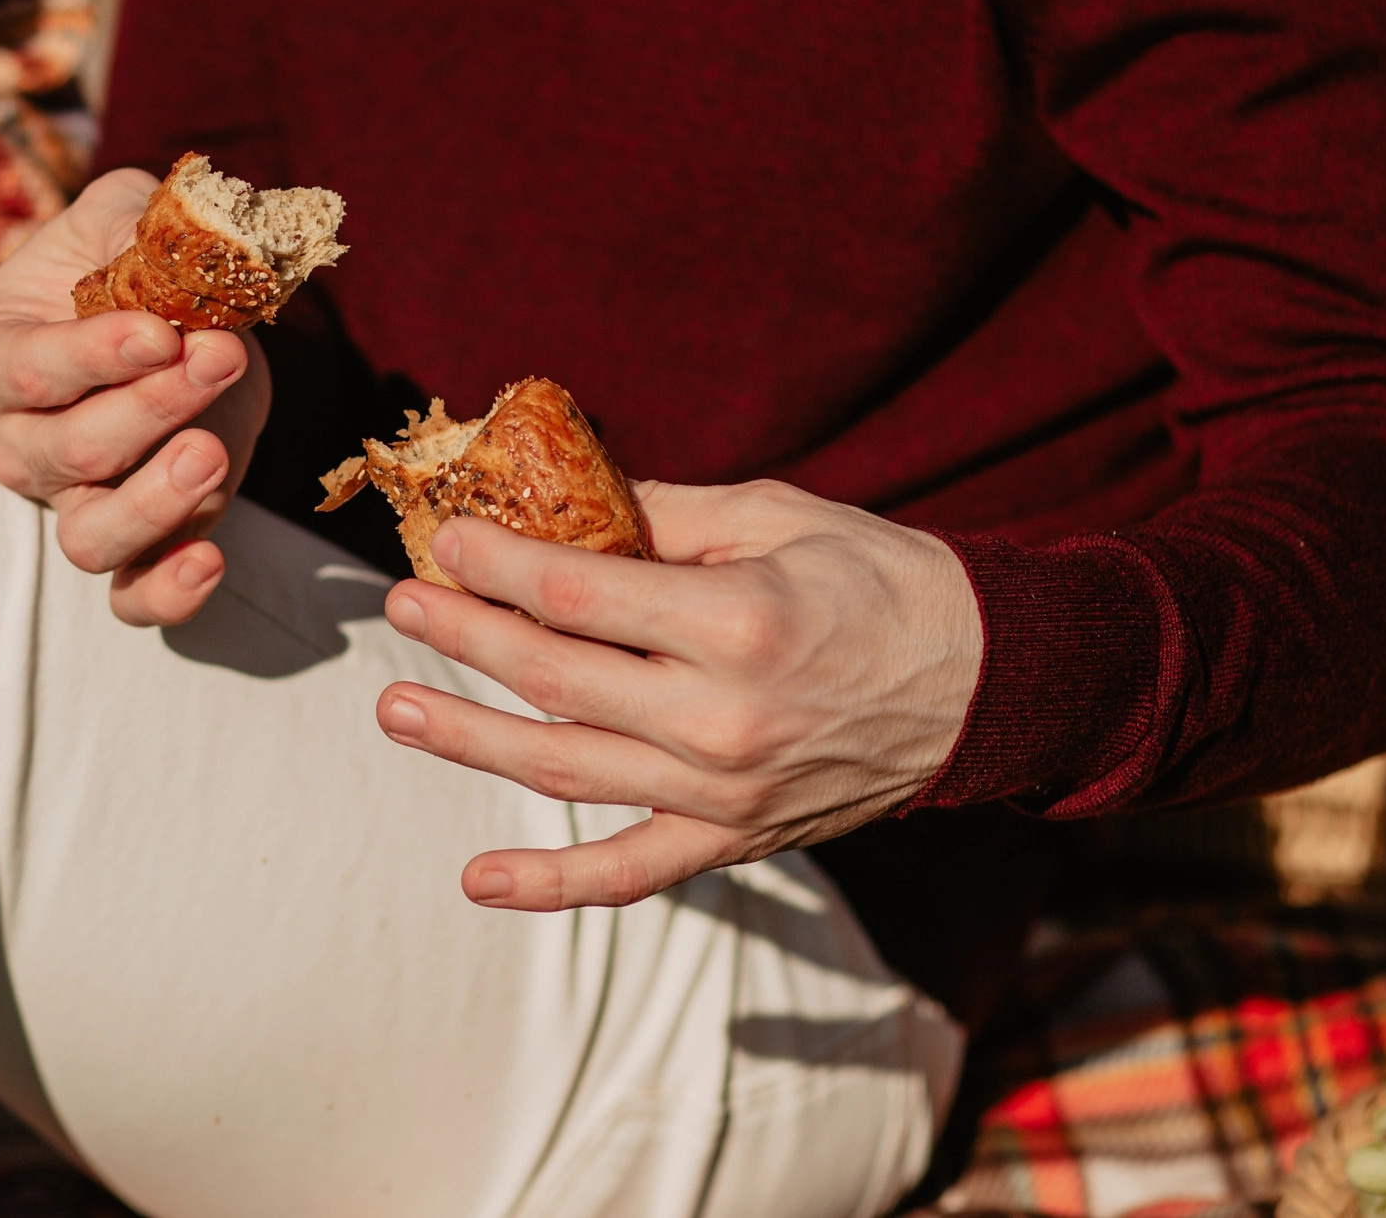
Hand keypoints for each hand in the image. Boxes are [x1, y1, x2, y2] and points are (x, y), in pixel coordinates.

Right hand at [0, 169, 270, 627]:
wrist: (171, 324)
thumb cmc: (123, 264)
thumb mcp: (121, 217)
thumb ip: (131, 219)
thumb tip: (169, 236)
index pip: (27, 372)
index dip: (93, 356)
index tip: (161, 331)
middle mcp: (18, 445)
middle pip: (67, 450)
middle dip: (151, 406)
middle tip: (218, 358)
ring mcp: (73, 504)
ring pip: (89, 536)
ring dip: (154, 501)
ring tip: (212, 454)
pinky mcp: (137, 542)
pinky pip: (131, 596)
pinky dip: (166, 593)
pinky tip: (210, 561)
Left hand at [374, 480, 981, 911]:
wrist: (989, 687)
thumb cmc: (882, 583)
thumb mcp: (780, 517)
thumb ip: (666, 514)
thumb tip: (563, 499)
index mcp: (739, 623)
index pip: (579, 595)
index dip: (499, 564)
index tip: (448, 538)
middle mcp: (725, 718)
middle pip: (556, 678)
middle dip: (465, 637)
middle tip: (401, 605)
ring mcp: (726, 792)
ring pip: (567, 769)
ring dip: (470, 742)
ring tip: (396, 710)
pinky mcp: (735, 839)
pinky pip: (629, 873)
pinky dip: (551, 887)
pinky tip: (476, 882)